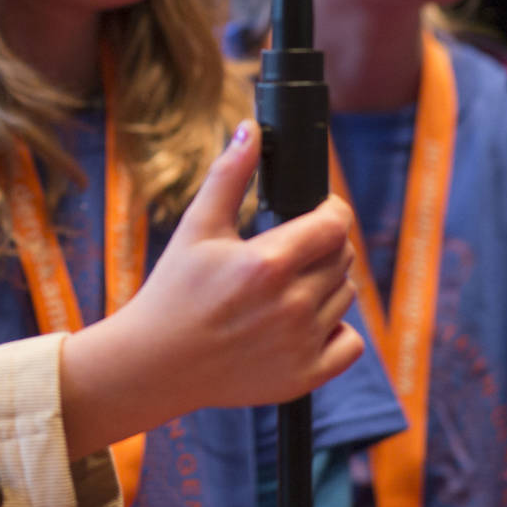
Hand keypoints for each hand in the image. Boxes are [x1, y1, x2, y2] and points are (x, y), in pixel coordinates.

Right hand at [60, 120, 361, 457]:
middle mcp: (292, 306)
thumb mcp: (196, 227)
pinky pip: (350, 344)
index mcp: (268, 263)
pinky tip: (302, 323)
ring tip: (286, 286)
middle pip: (343, 259)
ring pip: (345, 297)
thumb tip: (252, 129)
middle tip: (288, 250)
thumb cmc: (173, 290)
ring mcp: (301, 345)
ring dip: (326, 285)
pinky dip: (336, 331)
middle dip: (324, 246)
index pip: (334, 224)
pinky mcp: (305, 377)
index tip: (318, 211)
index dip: (331, 211)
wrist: (155, 362)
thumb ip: (229, 175)